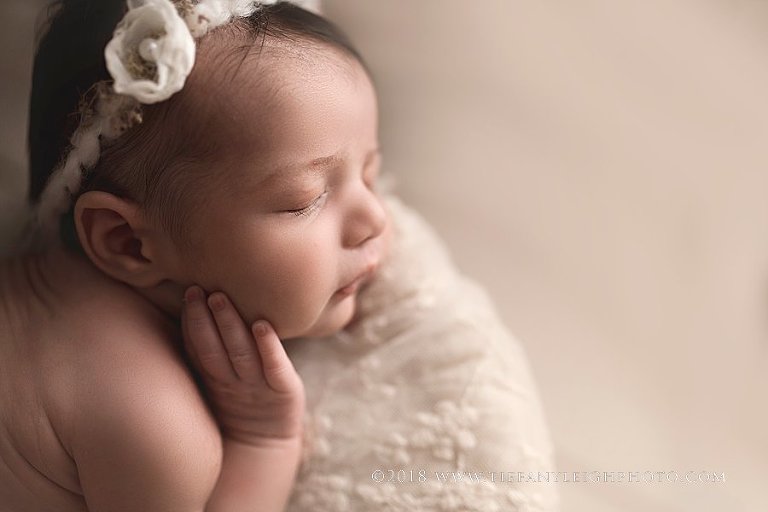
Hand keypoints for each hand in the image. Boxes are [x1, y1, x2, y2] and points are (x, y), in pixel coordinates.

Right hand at [181, 286, 305, 444]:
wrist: (268, 442)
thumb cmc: (245, 400)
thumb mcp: (223, 380)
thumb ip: (214, 350)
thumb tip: (202, 306)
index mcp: (214, 378)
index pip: (198, 349)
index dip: (192, 323)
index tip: (189, 293)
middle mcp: (232, 382)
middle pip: (214, 350)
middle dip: (204, 320)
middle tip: (198, 290)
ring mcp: (257, 387)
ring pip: (240, 354)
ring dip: (230, 326)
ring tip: (220, 299)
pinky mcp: (284, 391)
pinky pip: (274, 368)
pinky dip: (268, 347)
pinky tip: (262, 326)